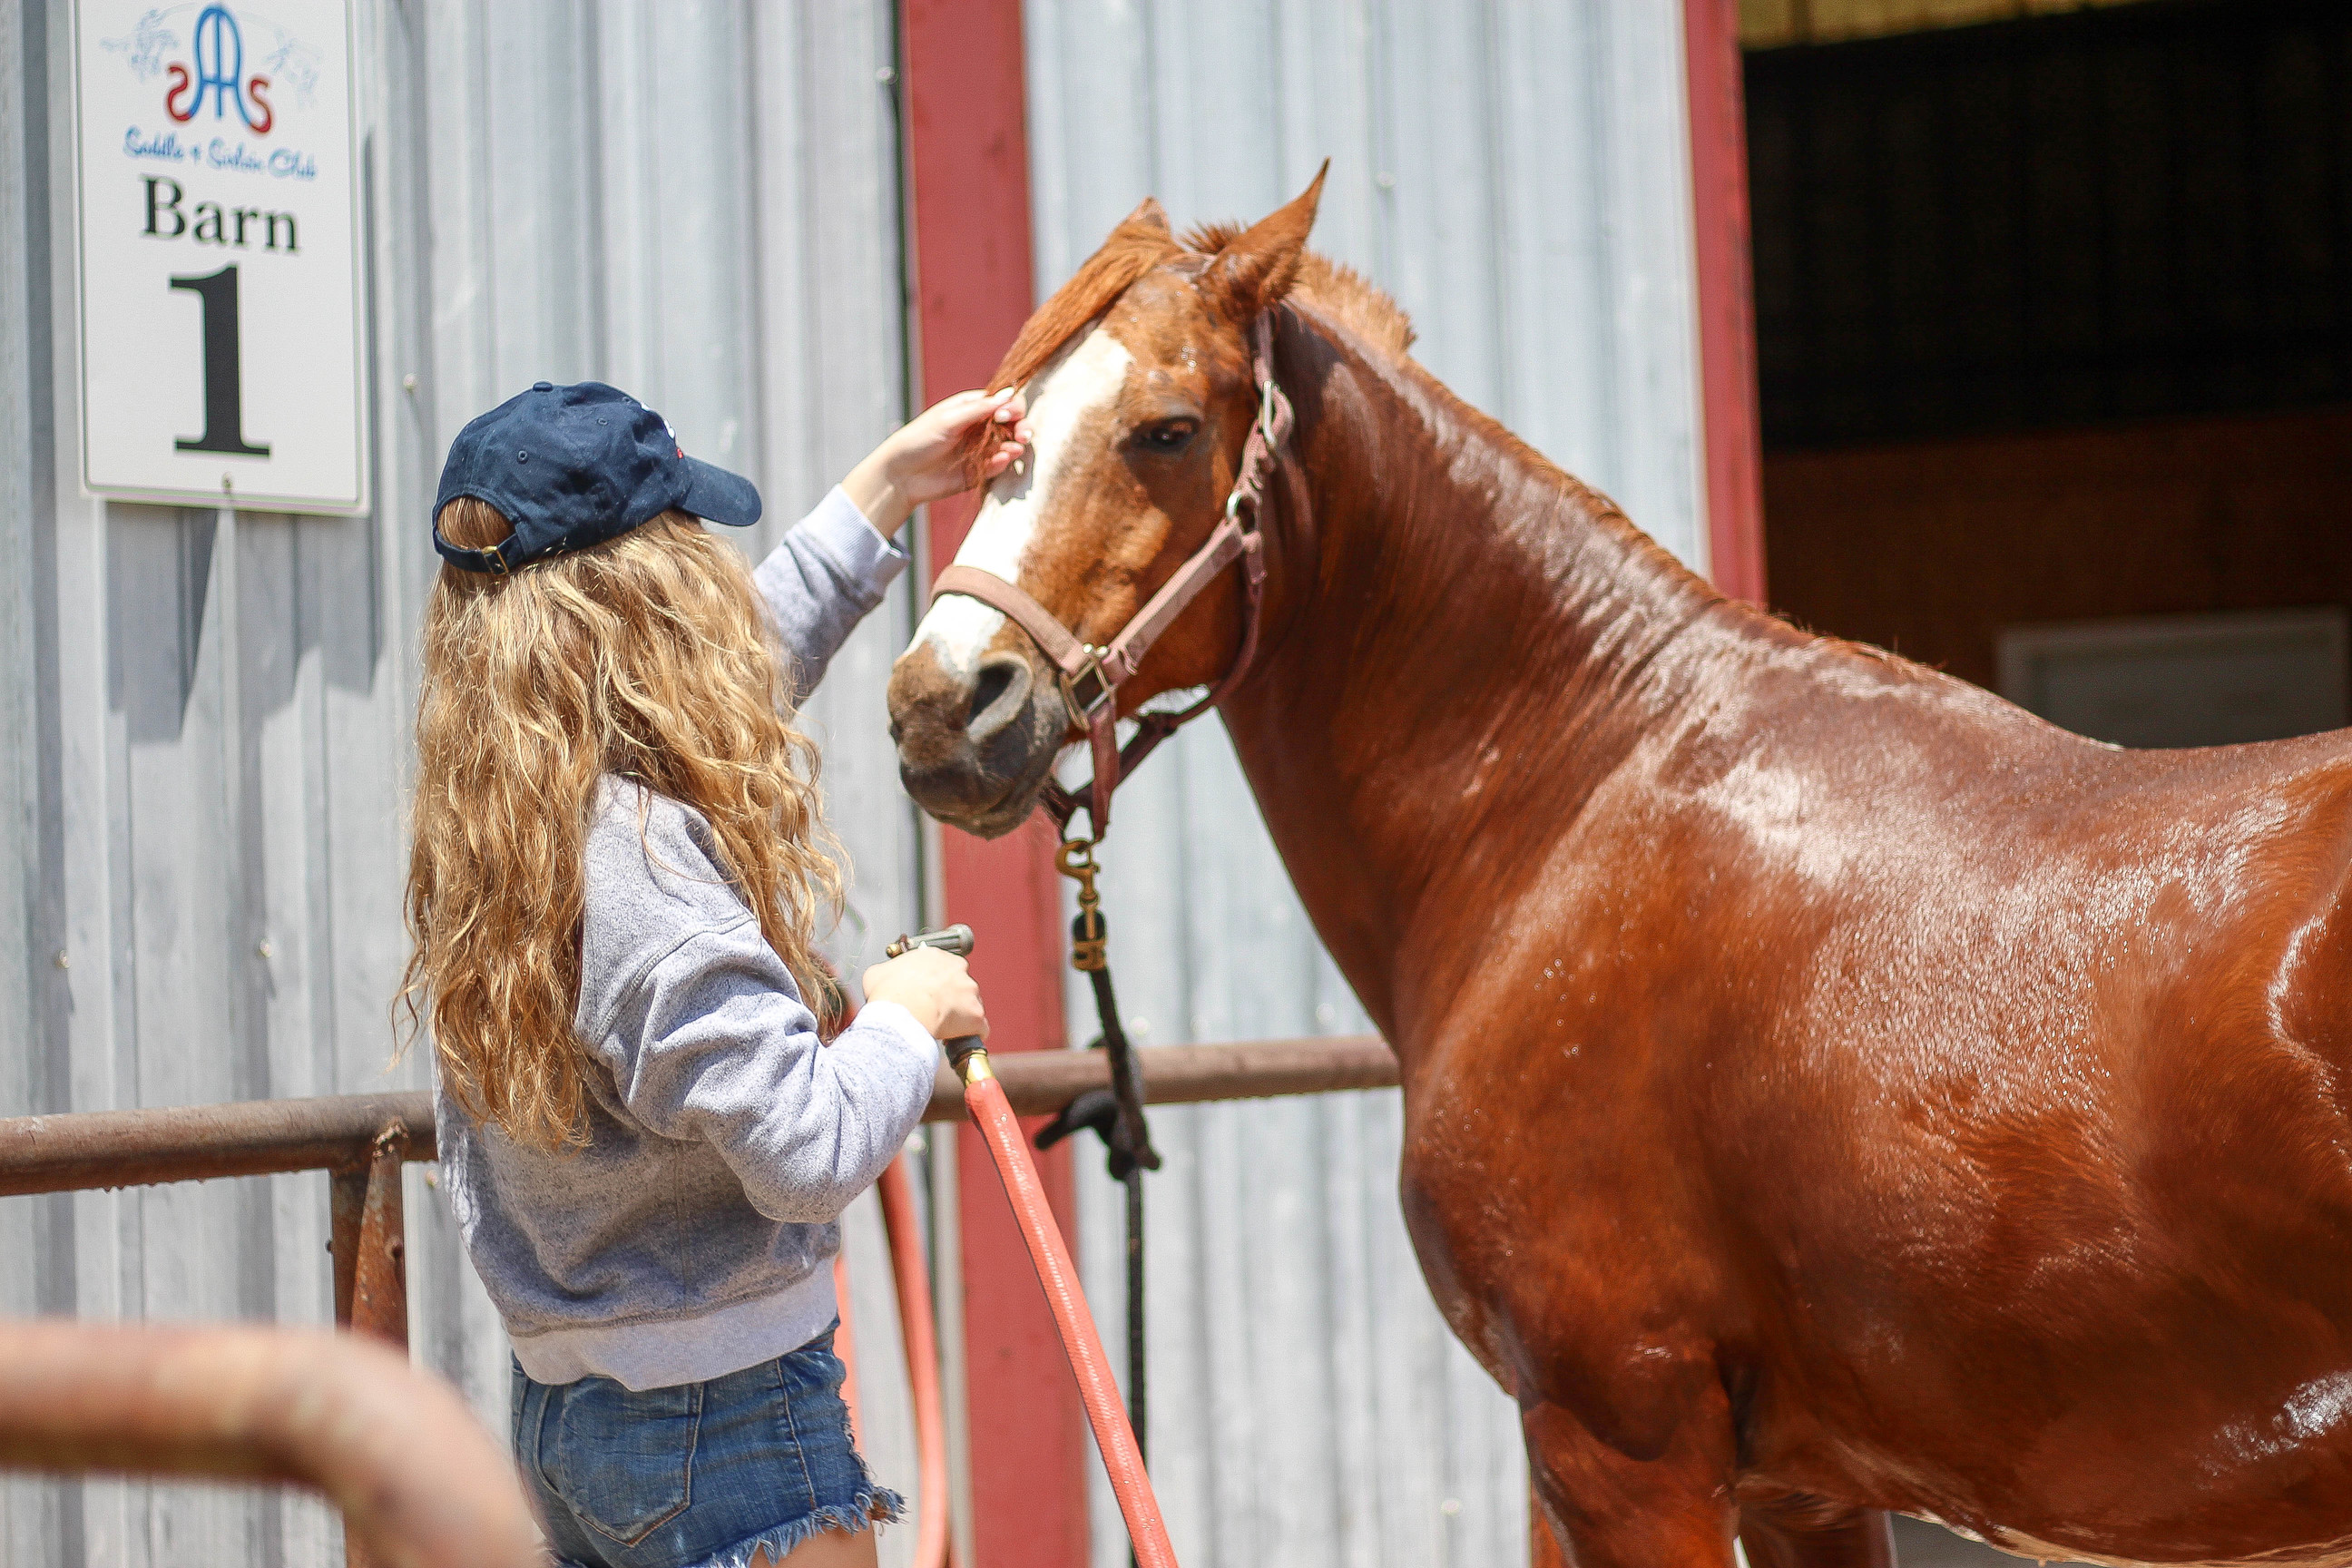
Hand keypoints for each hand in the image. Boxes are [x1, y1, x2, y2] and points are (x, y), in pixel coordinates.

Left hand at [840, 388, 1032, 537]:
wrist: (902, 475)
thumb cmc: (919, 439)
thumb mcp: (948, 420)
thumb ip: (979, 410)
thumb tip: (1009, 394)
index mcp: (972, 408)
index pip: (1003, 403)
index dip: (1011, 408)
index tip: (1004, 416)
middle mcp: (980, 427)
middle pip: (1012, 424)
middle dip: (1021, 428)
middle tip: (1023, 435)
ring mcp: (981, 450)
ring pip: (1009, 445)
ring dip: (1016, 446)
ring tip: (1015, 449)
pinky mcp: (979, 471)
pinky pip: (998, 466)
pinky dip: (1003, 463)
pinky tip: (1002, 460)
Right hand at [860, 948, 987, 1041]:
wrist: (902, 1014)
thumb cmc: (888, 993)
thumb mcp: (878, 973)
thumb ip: (888, 971)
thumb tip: (886, 977)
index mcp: (935, 956)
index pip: (942, 968)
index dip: (934, 984)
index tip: (926, 995)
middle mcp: (958, 968)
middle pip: (959, 985)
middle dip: (950, 998)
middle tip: (934, 1012)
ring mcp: (970, 991)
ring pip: (970, 1005)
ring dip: (960, 1016)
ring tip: (943, 1028)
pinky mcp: (977, 1014)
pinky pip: (979, 1027)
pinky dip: (970, 1034)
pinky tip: (958, 1040)